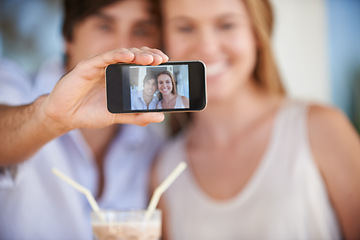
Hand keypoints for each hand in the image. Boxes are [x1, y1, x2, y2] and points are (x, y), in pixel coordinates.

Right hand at [40, 47, 167, 132]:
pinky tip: (129, 56)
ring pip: (121, 54)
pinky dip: (117, 55)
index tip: (166, 64)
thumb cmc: (89, 113)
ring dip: (137, 54)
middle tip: (162, 60)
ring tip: (151, 58)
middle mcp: (111, 69)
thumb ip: (138, 116)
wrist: (64, 116)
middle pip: (134, 56)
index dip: (152, 61)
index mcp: (119, 78)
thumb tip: (161, 117)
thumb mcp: (118, 115)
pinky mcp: (87, 66)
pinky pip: (104, 57)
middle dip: (149, 56)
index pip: (139, 64)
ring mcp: (99, 66)